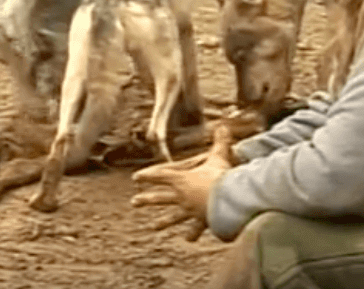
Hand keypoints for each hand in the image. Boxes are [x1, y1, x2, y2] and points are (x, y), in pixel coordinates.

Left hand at [131, 125, 234, 240]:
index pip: (161, 175)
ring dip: (163, 222)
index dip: (148, 175)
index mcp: (182, 179)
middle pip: (160, 198)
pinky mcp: (201, 221)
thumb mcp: (219, 156)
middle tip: (134, 202)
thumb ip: (220, 141)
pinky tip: (188, 239)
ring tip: (153, 227)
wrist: (230, 200)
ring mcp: (190, 210)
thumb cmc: (222, 176)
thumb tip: (223, 125)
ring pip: (173, 217)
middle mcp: (182, 196)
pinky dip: (192, 233)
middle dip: (147, 199)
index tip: (136, 178)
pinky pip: (195, 228)